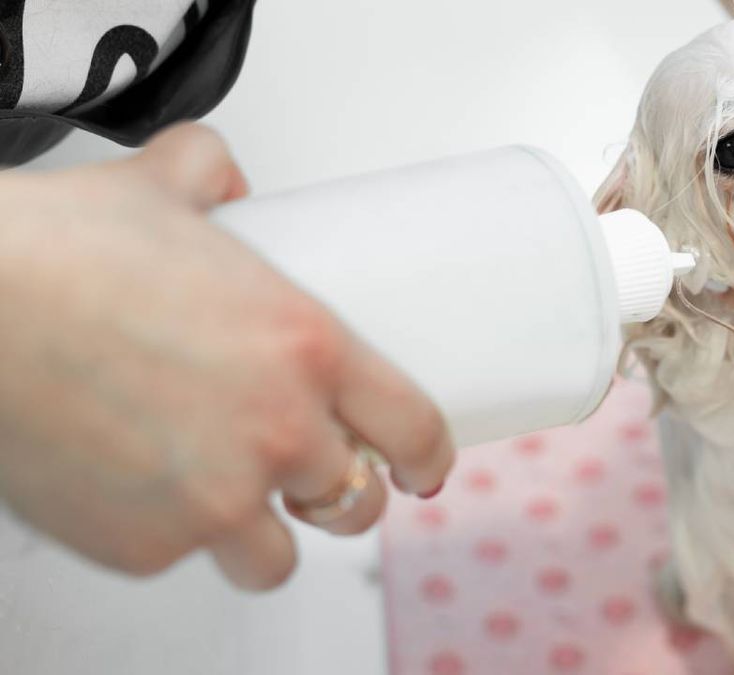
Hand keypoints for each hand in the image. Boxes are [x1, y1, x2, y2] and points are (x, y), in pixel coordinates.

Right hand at [0, 124, 454, 589]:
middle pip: (354, 502)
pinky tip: (140, 489)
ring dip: (263, 533)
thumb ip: (215, 178)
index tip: (423, 470)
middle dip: (338, 495)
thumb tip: (229, 185)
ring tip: (227, 498)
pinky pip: (181, 559)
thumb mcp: (162, 189)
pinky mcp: (147, 546)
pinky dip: (169, 536)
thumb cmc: (56, 253)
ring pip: (276, 556)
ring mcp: (216, 500)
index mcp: (307, 347)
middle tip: (308, 477)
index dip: (428, 458)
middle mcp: (277, 431)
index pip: (413, 426)